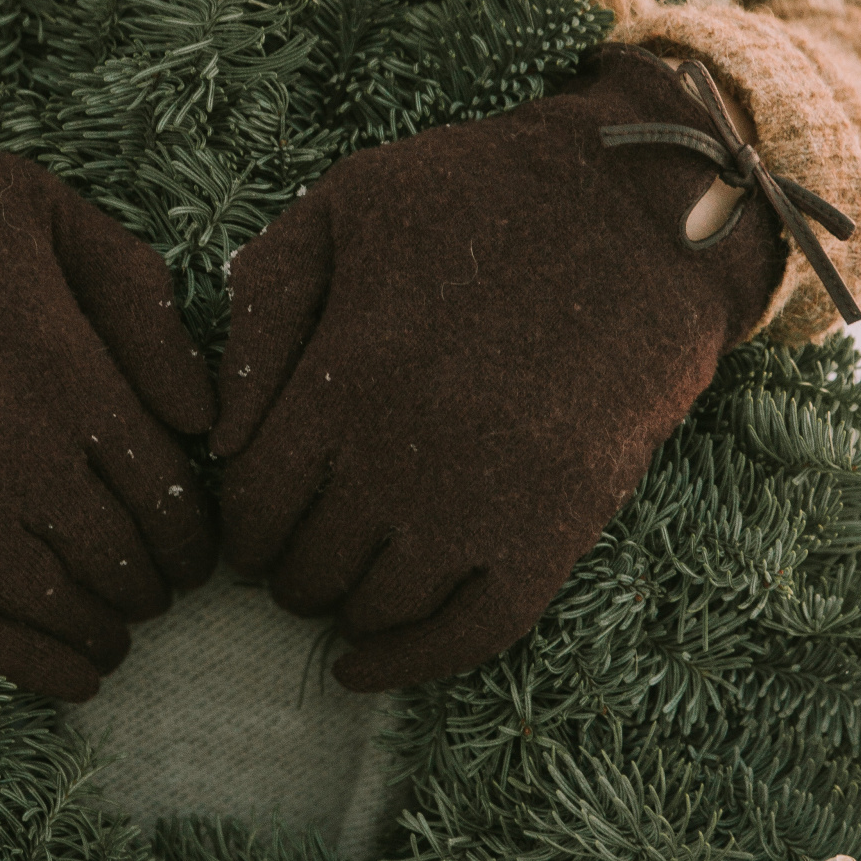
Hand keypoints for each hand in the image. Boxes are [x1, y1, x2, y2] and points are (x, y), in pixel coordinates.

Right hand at [0, 147, 214, 700]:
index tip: (196, 553)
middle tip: (155, 593)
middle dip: (153, 587)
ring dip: (102, 632)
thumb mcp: (51, 215)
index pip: (170, 493)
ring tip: (114, 637)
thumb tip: (205, 412)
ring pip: (56, 606)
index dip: (195, 539)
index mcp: (73, 376)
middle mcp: (22, 456)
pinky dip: (27, 668)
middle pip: (122, 557)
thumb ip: (142, 304)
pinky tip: (67, 679)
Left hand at [210, 44, 786, 691]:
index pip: (254, 508)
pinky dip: (415, 662)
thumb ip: (260, 310)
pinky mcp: (561, 524)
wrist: (644, 211)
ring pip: (380, 605)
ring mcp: (489, 497)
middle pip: (308, 566)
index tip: (250, 529)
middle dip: (287, 572)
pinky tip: (371, 664)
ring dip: (345, 610)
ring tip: (339, 588)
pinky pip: (476, 631)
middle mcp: (410, 451)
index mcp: (348, 373)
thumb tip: (217, 438)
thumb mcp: (342, 206)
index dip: (240, 531)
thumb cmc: (477, 197)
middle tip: (294, 557)